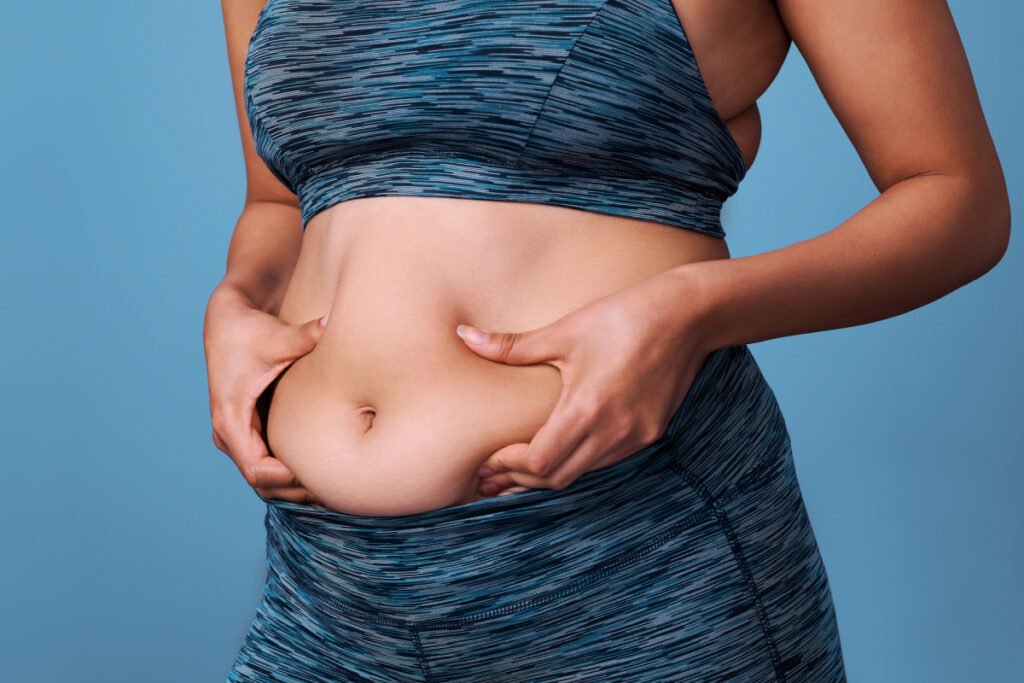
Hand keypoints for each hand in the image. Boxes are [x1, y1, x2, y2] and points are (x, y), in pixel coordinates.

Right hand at [203, 284, 328, 505]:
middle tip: (337, 491)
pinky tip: (322, 474)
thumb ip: (304, 336)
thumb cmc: (248, 330)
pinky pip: (267, 464)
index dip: (289, 480)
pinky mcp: (247, 431)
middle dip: (296, 490)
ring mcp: (236, 435)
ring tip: (334, 490)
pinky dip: (290, 475)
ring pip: (264, 479)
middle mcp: (228, 434)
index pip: (257, 470)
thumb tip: (331, 324)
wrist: (227, 322)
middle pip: (262, 483)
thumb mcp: (275, 336)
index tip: (323, 476)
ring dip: (294, 488)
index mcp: (231, 419)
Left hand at [457, 269, 712, 496]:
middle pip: (557, 478)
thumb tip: (463, 335)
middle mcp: (613, 432)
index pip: (540, 462)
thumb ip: (511, 346)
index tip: (488, 459)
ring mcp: (635, 437)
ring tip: (519, 469)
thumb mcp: (564, 331)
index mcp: (587, 408)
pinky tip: (562, 451)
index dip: (510, 466)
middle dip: (522, 478)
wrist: (686, 316)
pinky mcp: (650, 434)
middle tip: (493, 474)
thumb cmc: (622, 318)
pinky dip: (579, 462)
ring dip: (550, 474)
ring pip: (583, 473)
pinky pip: (606, 461)